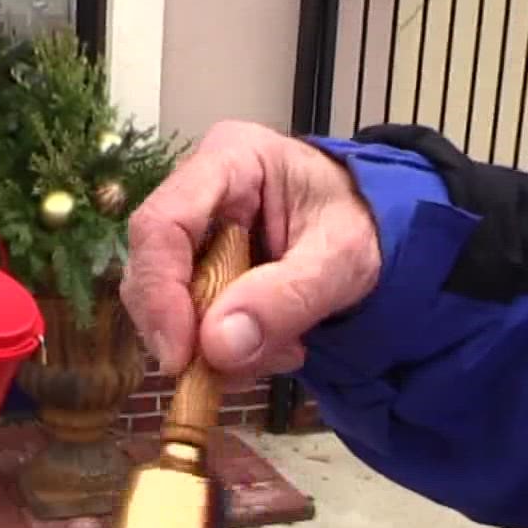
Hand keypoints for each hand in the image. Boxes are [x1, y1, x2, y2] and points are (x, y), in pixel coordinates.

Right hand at [121, 120, 382, 382]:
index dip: (159, 293)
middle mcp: (197, 191)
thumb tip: (216, 348)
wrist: (376, 231)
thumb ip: (287, 298)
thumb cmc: (364, 223)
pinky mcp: (198, 271)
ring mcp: (193, 234)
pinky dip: (225, 353)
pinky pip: (188, 322)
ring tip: (281, 351)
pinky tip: (274, 347)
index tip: (179, 357)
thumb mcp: (343, 258)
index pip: (162, 223)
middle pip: (151, 268)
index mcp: (230, 160)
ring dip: (212, 348)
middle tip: (236, 368)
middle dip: (188, 330)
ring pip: (163, 303)